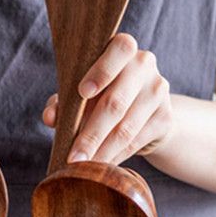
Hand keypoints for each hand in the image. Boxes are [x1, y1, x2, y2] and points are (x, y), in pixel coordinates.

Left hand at [42, 33, 174, 164]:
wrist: (143, 109)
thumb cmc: (102, 94)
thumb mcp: (81, 93)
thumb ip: (62, 101)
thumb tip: (50, 117)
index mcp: (123, 49)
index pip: (120, 49)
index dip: (101, 71)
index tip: (82, 92)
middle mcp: (145, 65)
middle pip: (116, 102)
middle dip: (91, 134)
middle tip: (73, 157)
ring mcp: (158, 91)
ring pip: (126, 128)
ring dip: (102, 152)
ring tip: (83, 167)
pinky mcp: (165, 118)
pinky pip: (136, 141)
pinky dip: (115, 156)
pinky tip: (101, 166)